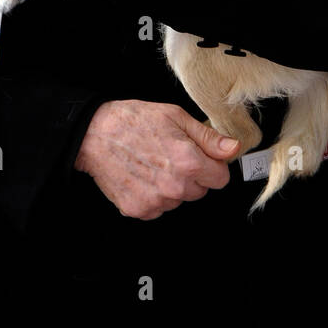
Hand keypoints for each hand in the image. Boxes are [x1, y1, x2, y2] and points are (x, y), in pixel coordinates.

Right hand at [74, 100, 241, 219]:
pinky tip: (142, 176)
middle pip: (200, 191)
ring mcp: (156, 201)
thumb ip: (208, 137)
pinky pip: (158, 208)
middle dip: (192, 176)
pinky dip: (153, 196)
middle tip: (170, 155)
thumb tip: (233, 149)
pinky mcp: (139, 210)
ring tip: (152, 163)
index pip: (221, 179)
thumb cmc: (134, 120)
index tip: (199, 156)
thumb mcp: (175, 117)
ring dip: (172, 187)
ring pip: (179, 200)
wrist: (94, 135)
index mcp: (188, 162)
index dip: (212, 165)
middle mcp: (174, 186)